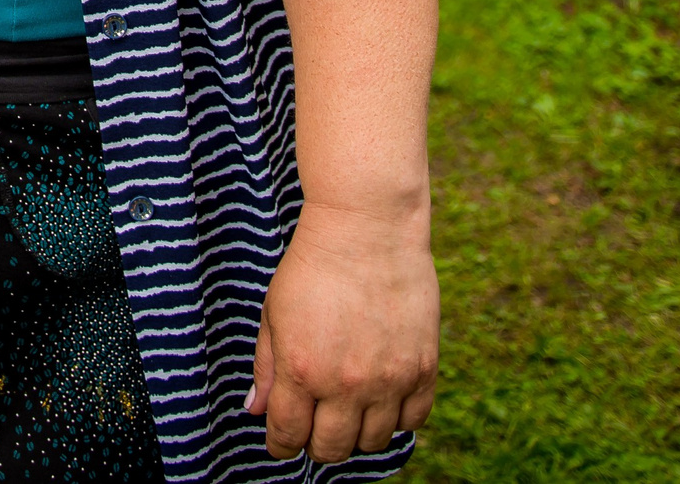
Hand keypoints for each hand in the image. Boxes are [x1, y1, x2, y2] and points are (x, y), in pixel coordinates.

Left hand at [246, 205, 438, 462]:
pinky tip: (381, 397)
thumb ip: (266, 367)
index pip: (288, 436)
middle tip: (313, 424)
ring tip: (347, 407)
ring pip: (372, 443)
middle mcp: (346, 384)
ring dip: (356, 432)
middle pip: (331, 449)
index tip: (281, 440)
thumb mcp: (274, 314)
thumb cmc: (312, 267)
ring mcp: (389, 380)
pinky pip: (412, 421)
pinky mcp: (423, 369)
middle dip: (315, 443)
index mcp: (302, 370)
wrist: (367, 230)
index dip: (280, 444)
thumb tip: (256, 410)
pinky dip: (396, 418)